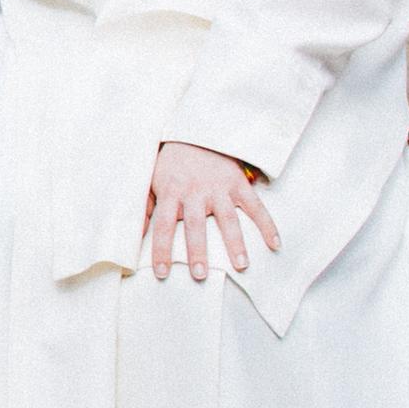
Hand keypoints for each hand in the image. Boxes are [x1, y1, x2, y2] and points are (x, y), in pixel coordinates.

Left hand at [144, 140, 280, 281]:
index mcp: (171, 192)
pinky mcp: (238, 183)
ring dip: (235, 243)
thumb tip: (133, 236)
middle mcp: (195, 192)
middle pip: (196, 225)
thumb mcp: (150, 181)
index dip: (162, 250)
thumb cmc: (171, 164)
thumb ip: (143, 209)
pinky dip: (267, 224)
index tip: (161, 273)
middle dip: (197, 251)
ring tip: (241, 266)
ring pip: (228, 218)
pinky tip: (274, 244)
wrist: (195, 132)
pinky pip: (255, 206)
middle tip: (200, 275)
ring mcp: (219, 188)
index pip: (164, 226)